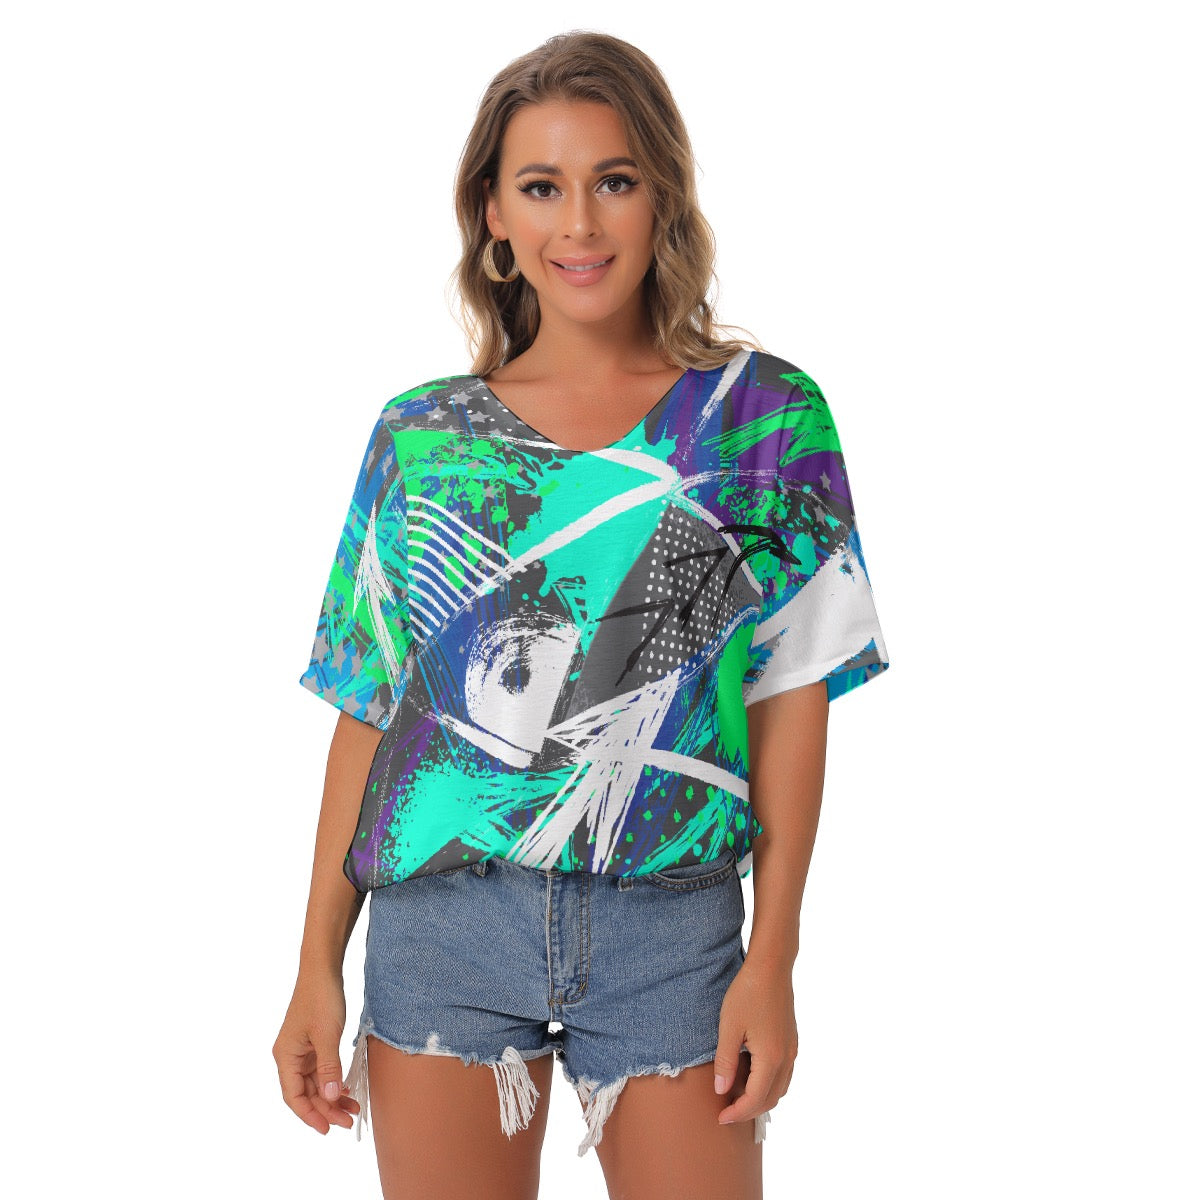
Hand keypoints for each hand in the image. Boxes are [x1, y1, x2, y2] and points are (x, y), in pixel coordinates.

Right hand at [272, 973, 361, 1134]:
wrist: (323, 969)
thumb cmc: (321, 998)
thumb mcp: (327, 1035)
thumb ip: (328, 1067)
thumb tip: (329, 1098)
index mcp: (285, 1056)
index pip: (294, 1096)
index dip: (309, 1115)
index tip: (327, 1129)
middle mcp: (290, 1056)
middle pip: (306, 1093)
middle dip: (326, 1108)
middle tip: (348, 1120)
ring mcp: (302, 1050)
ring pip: (316, 1083)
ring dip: (332, 1096)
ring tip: (353, 1108)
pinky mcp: (314, 1044)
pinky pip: (322, 1070)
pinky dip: (334, 1080)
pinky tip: (348, 1088)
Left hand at [713, 956, 797, 1129]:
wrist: (771, 967)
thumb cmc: (747, 993)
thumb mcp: (729, 1027)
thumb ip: (725, 1062)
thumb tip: (721, 1091)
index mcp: (771, 1058)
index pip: (755, 1100)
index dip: (737, 1113)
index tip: (720, 1118)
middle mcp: (786, 1058)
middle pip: (771, 1099)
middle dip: (749, 1110)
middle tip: (727, 1111)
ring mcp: (792, 1050)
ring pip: (780, 1088)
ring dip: (761, 1099)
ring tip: (737, 1096)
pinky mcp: (791, 1041)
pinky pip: (784, 1074)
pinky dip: (769, 1084)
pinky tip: (751, 1076)